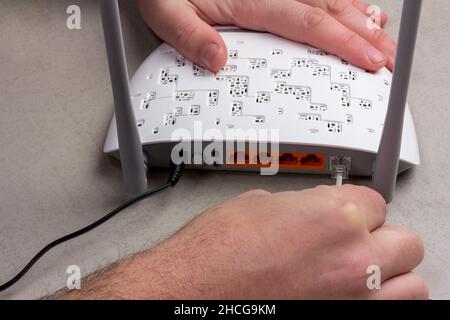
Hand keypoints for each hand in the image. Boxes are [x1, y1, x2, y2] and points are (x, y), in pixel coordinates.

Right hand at [60, 185, 426, 299]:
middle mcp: (349, 259)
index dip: (357, 208)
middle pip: (403, 242)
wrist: (187, 292)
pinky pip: (391, 311)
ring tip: (364, 273)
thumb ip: (301, 206)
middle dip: (379, 238)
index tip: (347, 216)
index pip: (376, 202)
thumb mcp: (257, 206)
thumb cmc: (212, 254)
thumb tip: (313, 210)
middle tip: (356, 242)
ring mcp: (351, 298)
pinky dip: (380, 302)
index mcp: (331, 216)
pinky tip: (354, 295)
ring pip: (410, 284)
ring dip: (390, 276)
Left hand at [138, 0, 395, 72]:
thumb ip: (190, 37)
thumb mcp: (166, 13)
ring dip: (360, 21)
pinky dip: (344, 3)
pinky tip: (358, 11)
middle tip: (387, 58)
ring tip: (383, 39)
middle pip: (328, 11)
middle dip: (363, 37)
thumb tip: (217, 60)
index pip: (306, 24)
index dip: (341, 44)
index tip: (367, 61)